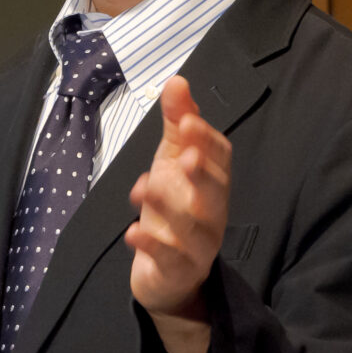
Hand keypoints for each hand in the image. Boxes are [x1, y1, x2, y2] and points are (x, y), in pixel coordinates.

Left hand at [124, 76, 230, 352]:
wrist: (166, 273)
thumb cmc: (173, 207)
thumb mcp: (171, 161)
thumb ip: (177, 124)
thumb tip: (177, 80)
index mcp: (213, 182)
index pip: (220, 158)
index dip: (205, 140)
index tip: (186, 120)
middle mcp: (212, 212)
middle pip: (216, 193)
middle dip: (203, 173)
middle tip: (187, 155)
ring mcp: (197, 244)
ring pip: (191, 227)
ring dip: (168, 206)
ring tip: (144, 186)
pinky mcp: (176, 270)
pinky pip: (169, 259)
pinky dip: (152, 246)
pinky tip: (131, 232)